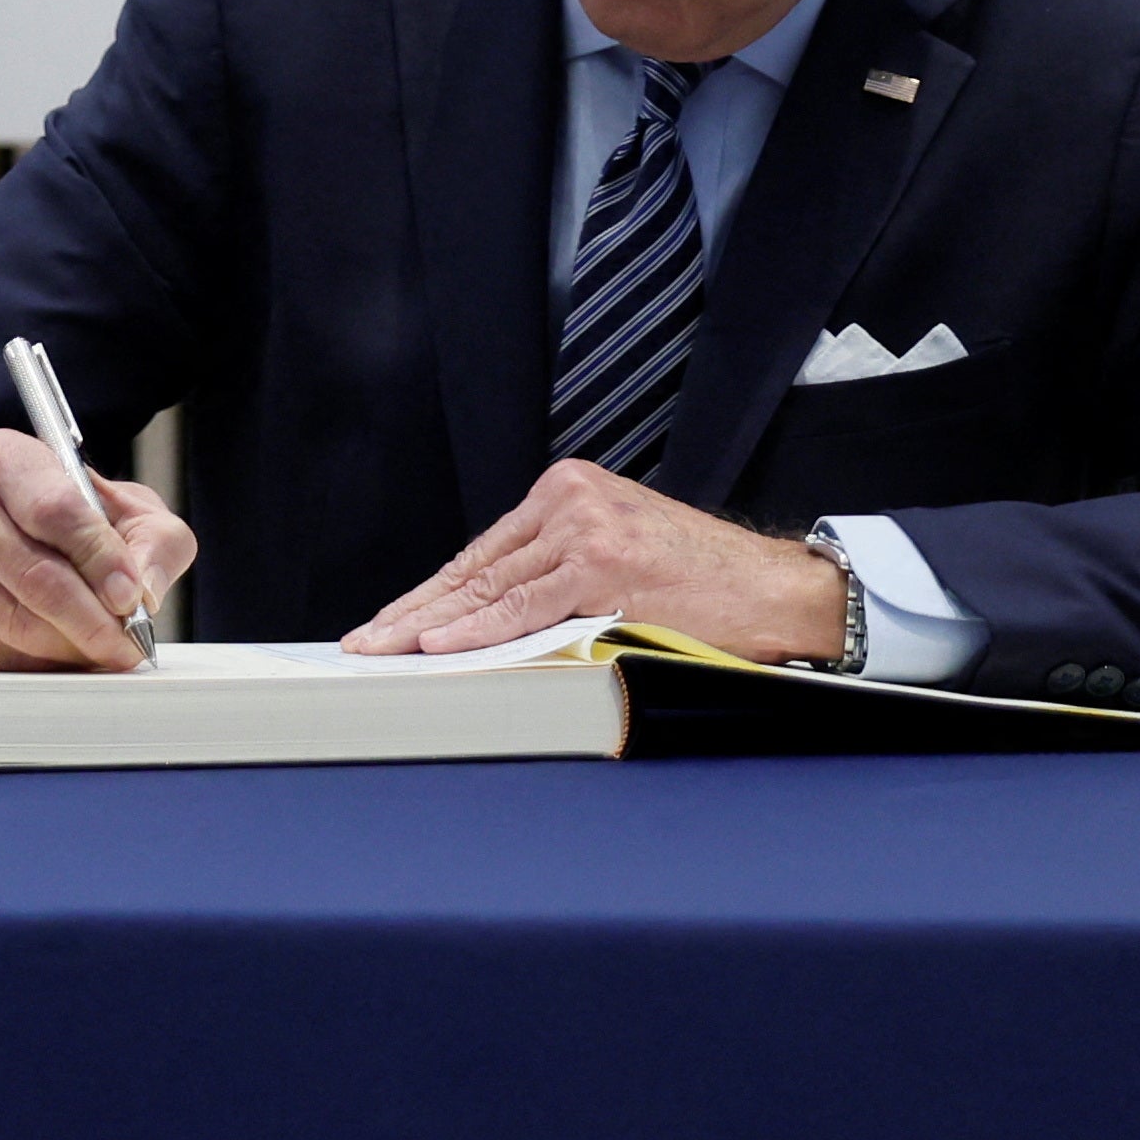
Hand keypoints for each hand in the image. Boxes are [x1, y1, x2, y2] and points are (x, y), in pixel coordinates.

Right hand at [0, 429, 194, 670]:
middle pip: (32, 575)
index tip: (130, 596)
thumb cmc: (72, 517)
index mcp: (3, 458)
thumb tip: (144, 593)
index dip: (99, 559)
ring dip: (72, 647)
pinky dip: (44, 663)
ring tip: (106, 649)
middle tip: (127, 642)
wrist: (6, 530)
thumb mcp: (128, 510)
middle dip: (91, 618)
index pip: (54, 510)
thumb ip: (153, 542)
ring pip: (16, 622)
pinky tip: (69, 652)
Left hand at [344, 460, 840, 663]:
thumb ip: (558, 570)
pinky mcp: (600, 564)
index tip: (394, 619)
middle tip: (367, 640)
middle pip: (476, 568)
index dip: (433, 592)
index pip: (485, 552)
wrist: (772, 590)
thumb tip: (488, 616)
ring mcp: (584, 529)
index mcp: (572, 489)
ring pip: (489, 588)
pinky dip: (476, 631)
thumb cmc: (704, 583)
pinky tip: (435, 644)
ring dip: (430, 625)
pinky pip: (522, 608)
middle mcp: (571, 499)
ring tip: (385, 650)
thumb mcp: (620, 554)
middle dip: (416, 610)